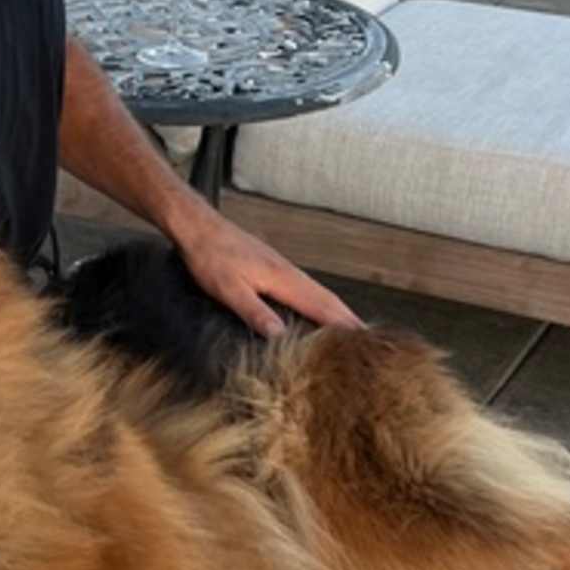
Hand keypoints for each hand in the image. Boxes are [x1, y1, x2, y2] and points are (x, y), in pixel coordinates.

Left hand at [173, 206, 358, 336]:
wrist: (199, 227)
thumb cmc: (211, 257)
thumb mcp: (228, 289)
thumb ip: (255, 312)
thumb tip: (280, 336)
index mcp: (283, 279)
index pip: (322, 306)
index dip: (344, 325)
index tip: (364, 341)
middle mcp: (290, 272)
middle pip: (328, 299)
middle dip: (350, 320)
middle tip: (370, 342)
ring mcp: (284, 268)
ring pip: (319, 292)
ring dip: (338, 311)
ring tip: (353, 331)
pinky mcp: (274, 268)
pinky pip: (306, 288)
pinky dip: (321, 302)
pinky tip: (318, 310)